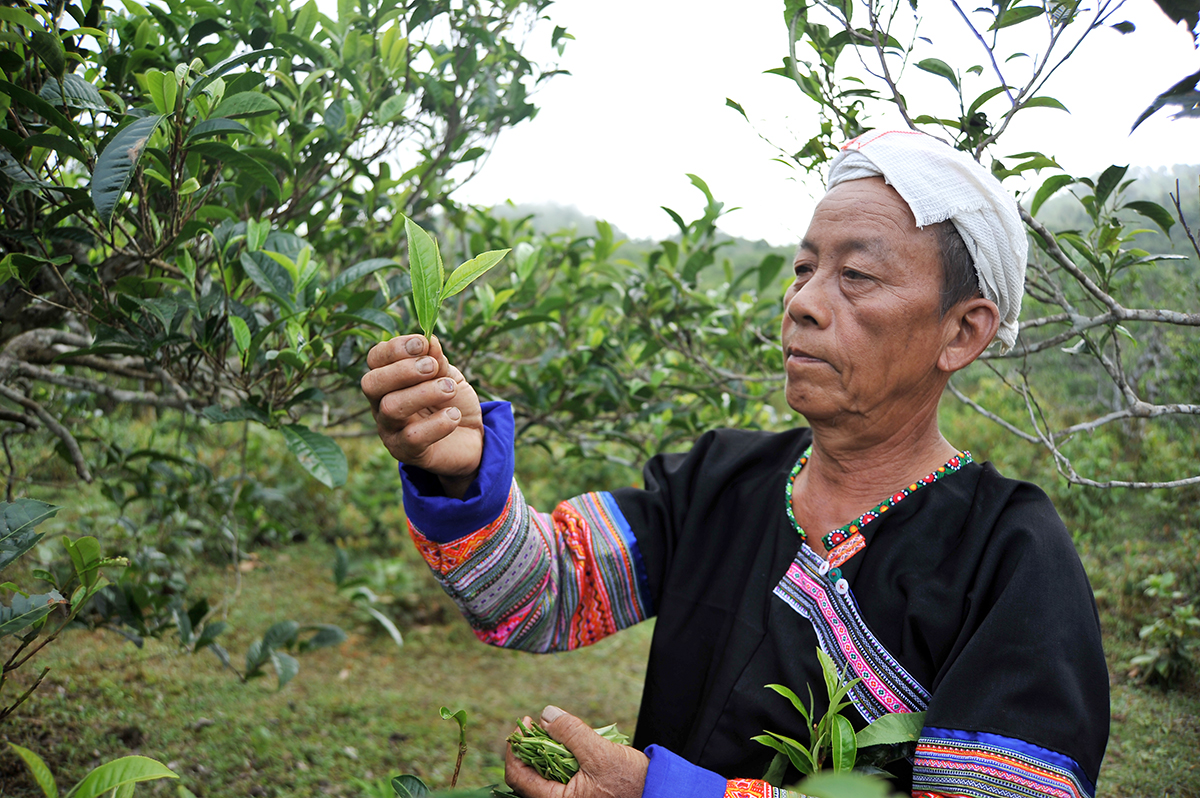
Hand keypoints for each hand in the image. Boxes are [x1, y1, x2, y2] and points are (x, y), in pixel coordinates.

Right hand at [360, 334, 482, 496]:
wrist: (472, 439)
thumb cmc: (452, 402)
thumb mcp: (448, 375)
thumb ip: (437, 359)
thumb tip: (428, 340)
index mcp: (388, 380)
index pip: (375, 359)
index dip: (395, 348)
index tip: (422, 343)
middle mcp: (381, 404)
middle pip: (372, 383)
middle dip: (403, 370)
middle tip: (433, 367)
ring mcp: (390, 430)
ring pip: (391, 408)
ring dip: (424, 393)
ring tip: (449, 388)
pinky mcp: (406, 452)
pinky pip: (412, 437)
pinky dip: (436, 423)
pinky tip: (454, 415)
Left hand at [505, 706, 647, 797]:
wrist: (657, 792)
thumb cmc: (631, 781)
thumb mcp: (600, 753)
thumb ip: (571, 733)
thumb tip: (546, 714)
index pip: (518, 777)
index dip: (515, 749)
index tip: (525, 724)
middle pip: (528, 775)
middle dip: (530, 746)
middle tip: (536, 723)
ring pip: (543, 774)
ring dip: (544, 750)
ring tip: (555, 730)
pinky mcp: (578, 793)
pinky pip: (558, 776)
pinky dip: (558, 757)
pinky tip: (568, 743)